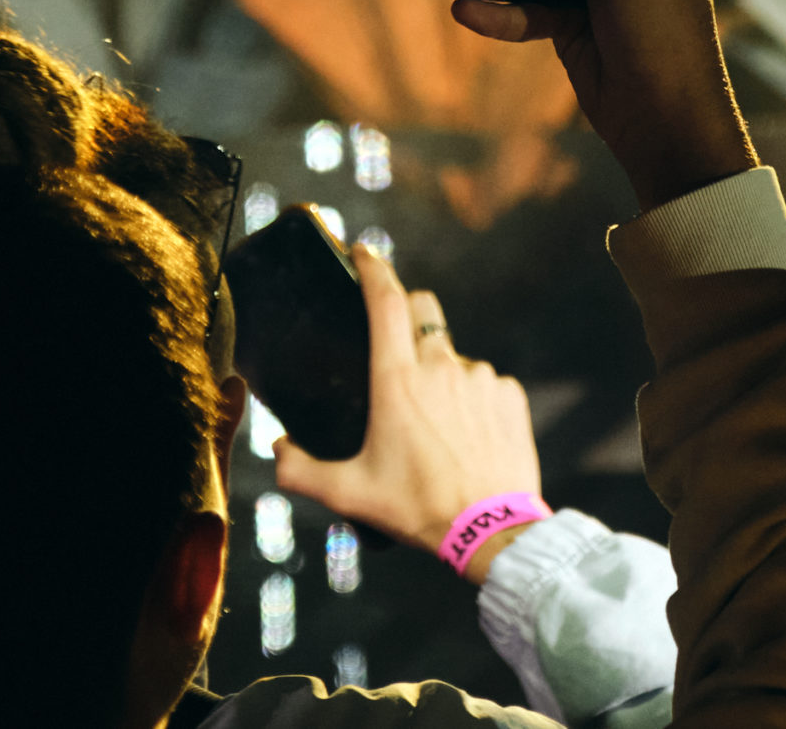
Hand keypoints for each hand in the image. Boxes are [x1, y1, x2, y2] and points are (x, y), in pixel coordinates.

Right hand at [273, 246, 541, 583]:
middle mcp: (441, 367)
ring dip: (440, 373)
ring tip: (433, 424)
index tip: (363, 251)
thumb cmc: (418, 509)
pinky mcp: (509, 395)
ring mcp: (480, 377)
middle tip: (393, 343)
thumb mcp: (350, 495)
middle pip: (422, 309)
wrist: (492, 533)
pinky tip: (465, 436)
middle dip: (406, 310)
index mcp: (397, 380)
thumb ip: (301, 471)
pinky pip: (485, 382)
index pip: (385, 300)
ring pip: (453, 355)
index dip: (373, 267)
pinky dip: (472, 399)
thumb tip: (276, 450)